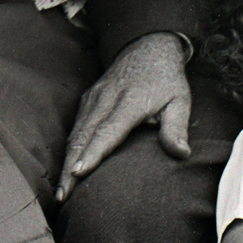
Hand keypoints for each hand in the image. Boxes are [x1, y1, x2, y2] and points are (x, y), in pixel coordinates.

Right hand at [57, 32, 190, 200]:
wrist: (147, 46)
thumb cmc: (166, 78)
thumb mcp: (180, 100)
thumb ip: (177, 127)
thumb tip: (181, 154)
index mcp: (129, 101)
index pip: (107, 131)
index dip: (93, 153)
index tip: (78, 172)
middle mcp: (106, 100)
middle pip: (84, 137)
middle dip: (70, 167)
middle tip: (63, 196)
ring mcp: (94, 98)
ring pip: (75, 133)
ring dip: (66, 161)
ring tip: (62, 190)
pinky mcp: (88, 99)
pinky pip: (76, 127)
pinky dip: (69, 148)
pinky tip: (66, 168)